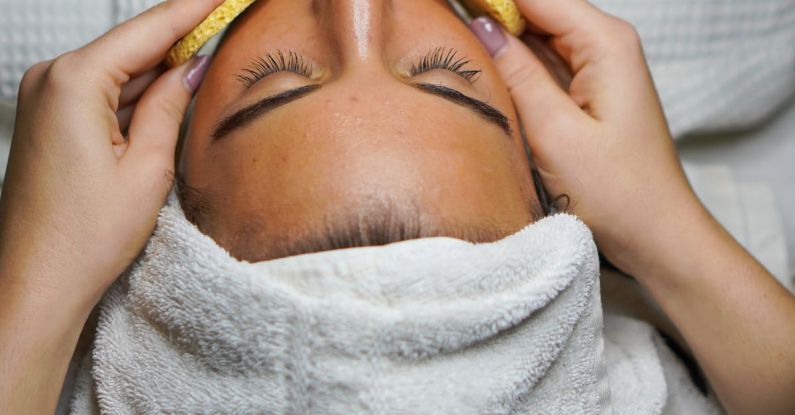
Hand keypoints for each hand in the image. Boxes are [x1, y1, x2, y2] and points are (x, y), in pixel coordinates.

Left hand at [0, 0, 219, 312]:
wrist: (38, 283)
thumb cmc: (86, 236)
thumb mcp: (148, 168)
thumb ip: (171, 106)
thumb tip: (192, 66)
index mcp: (74, 82)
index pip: (148, 31)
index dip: (194, 10)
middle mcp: (51, 80)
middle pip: (131, 46)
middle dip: (180, 37)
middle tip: (225, 25)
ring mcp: (44, 99)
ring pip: (118, 70)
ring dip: (160, 68)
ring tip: (209, 59)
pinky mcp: (48, 121)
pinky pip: (102, 93)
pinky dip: (136, 92)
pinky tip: (170, 92)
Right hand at [472, 5, 794, 413]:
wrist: (656, 237)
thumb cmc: (618, 192)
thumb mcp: (555, 131)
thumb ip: (517, 73)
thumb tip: (482, 27)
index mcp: (604, 43)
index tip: (446, 4)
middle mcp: (605, 46)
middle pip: (536, 11)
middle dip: (491, 17)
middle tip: (438, 27)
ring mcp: (597, 71)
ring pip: (536, 40)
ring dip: (500, 43)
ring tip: (452, 49)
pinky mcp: (587, 97)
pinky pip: (543, 68)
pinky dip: (514, 69)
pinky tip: (485, 76)